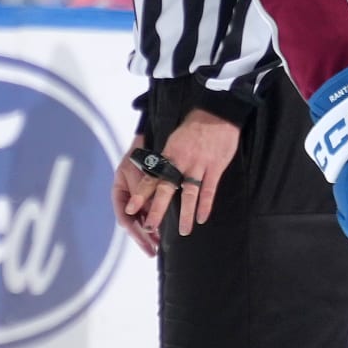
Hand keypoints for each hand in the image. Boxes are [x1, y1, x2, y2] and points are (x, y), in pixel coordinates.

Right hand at [112, 135, 160, 256]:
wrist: (148, 142)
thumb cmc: (141, 155)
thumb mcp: (139, 172)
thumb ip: (143, 191)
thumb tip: (148, 210)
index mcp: (120, 194)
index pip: (125, 218)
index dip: (135, 231)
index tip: (145, 240)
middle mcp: (128, 199)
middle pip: (133, 223)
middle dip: (142, 238)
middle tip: (152, 251)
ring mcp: (137, 198)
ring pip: (142, 219)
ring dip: (150, 233)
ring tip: (157, 246)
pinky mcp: (149, 195)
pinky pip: (151, 211)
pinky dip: (156, 221)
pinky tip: (163, 231)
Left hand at [122, 109, 241, 238]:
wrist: (217, 115)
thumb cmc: (193, 128)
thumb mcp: (173, 141)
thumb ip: (166, 160)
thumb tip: (155, 178)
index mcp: (168, 156)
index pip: (151, 178)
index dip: (140, 195)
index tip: (130, 209)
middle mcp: (181, 163)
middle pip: (167, 189)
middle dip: (158, 209)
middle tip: (149, 227)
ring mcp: (199, 165)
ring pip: (190, 193)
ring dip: (186, 214)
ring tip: (183, 232)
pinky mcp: (215, 167)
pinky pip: (210, 189)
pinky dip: (206, 205)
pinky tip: (202, 218)